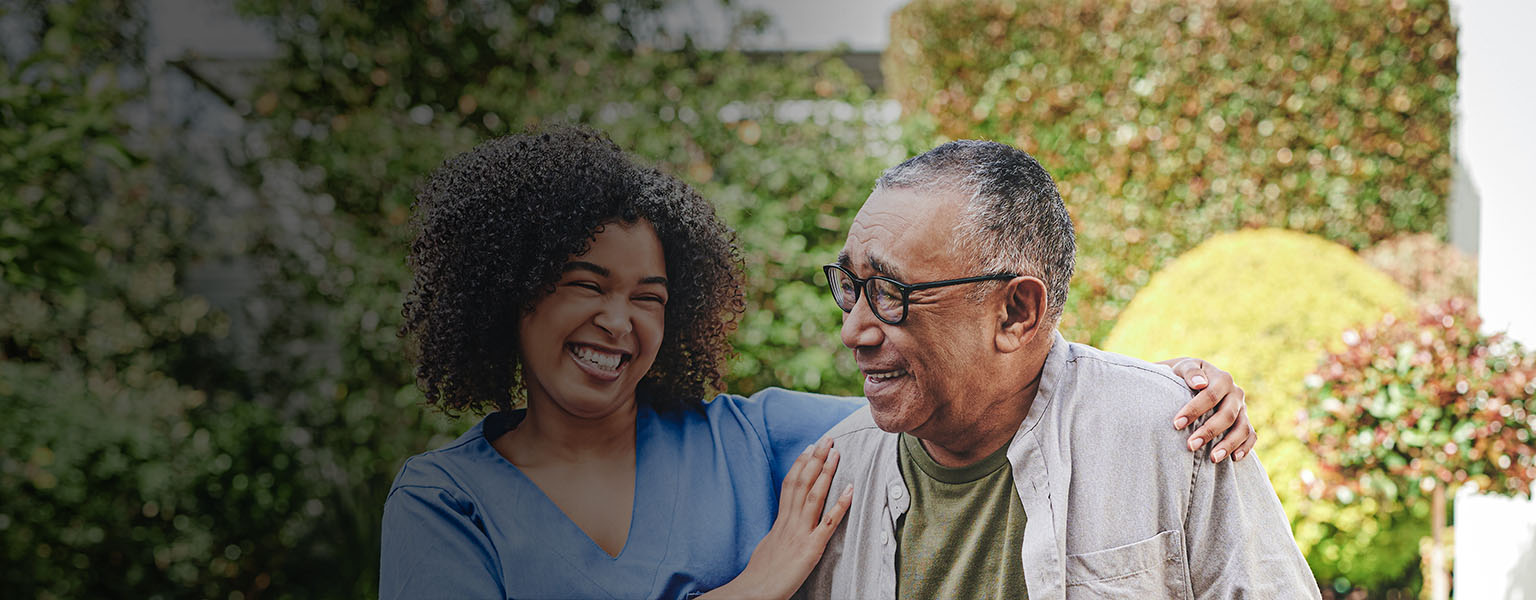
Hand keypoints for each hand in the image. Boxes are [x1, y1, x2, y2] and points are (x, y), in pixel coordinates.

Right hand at [706, 438, 852, 599]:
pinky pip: (828, 523)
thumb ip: (777, 533)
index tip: (808, 449)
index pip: (789, 485)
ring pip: (814, 495)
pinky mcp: (811, 548)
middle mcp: (789, 522)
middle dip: (815, 459)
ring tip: (836, 452)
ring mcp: (800, 533)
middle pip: (802, 483)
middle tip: (826, 439)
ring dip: (826, 472)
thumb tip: (781, 526)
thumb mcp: (767, 546)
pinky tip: (850, 489)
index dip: (800, 465)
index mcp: (779, 521)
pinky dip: (840, 504)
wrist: (753, 591)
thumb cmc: (760, 574)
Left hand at [1159, 357, 1256, 463]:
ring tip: (1213, 458)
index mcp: (1222, 379)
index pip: (1210, 395)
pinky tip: (1234, 458)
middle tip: (1191, 445)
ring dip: (1228, 444)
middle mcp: (1236, 393)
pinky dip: (1246, 447)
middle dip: (1209, 431)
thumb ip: (1190, 372)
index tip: (1177, 424)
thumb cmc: (1186, 375)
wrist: (1197, 380)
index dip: (1194, 410)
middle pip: (1227, 415)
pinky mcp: (1245, 421)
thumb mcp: (1185, 367)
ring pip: (1242, 428)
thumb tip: (1199, 383)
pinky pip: (1251, 436)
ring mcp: (1242, 409)